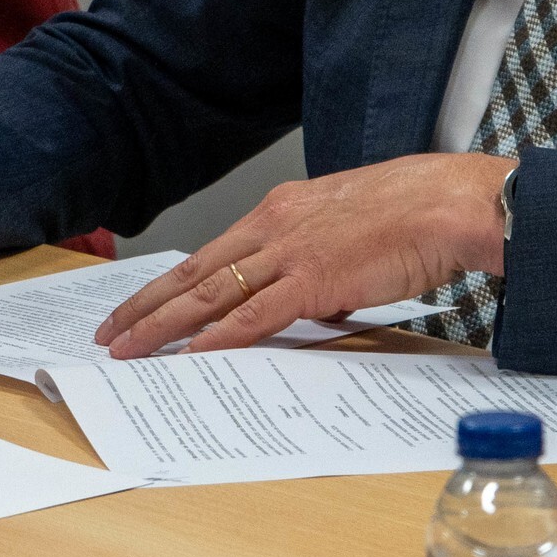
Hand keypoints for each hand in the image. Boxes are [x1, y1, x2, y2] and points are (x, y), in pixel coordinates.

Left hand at [94, 152, 515, 357]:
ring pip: (210, 293)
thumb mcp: (347, 233)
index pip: (211, 254)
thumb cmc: (413, 213)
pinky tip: (189, 354)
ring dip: (164, 325)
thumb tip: (306, 305)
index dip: (170, 283)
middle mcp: (274, 227)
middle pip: (195, 272)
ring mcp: (290, 252)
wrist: (447, 202)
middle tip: (109, 332)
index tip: (140, 305)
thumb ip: (317, 266)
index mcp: (280, 211)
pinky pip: (253, 314)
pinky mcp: (313, 280)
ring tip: (129, 349)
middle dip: (147, 305)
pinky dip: (217, 337)